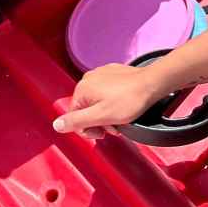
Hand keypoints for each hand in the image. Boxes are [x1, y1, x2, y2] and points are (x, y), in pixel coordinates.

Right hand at [53, 63, 167, 138]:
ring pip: (97, 102)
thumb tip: (56, 125)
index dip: (89, 130)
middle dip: (99, 122)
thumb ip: (77, 121)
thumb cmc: (129, 100)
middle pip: (86, 109)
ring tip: (122, 118)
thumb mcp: (101, 116)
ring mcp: (101, 74)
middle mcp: (88, 79)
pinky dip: (112, 102)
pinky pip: (106, 92)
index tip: (104, 133)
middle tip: (115, 127)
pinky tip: (124, 106)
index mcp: (82, 89)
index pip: (75, 118)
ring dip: (106, 114)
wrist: (151, 83)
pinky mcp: (112, 72)